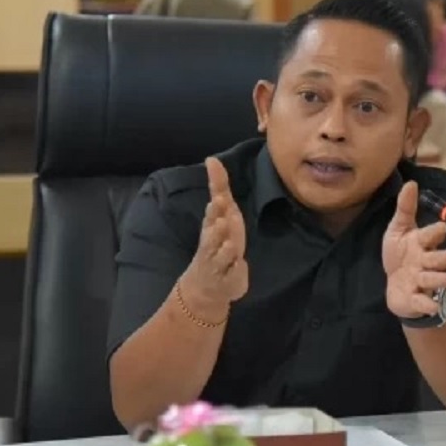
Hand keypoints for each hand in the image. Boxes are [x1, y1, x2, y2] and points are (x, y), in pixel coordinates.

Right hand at [181, 157, 248, 316]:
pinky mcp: (228, 279)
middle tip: (219, 211)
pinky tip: (238, 265)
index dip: (214, 205)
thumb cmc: (218, 242)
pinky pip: (232, 274)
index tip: (216, 196)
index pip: (212, 212)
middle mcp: (212, 243)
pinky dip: (235, 270)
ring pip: (220, 254)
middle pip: (211, 233)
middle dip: (215, 223)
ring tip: (230, 242)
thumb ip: (219, 188)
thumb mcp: (223, 213)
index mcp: (212, 226)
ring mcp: (218, 262)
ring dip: (225, 248)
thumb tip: (213, 159)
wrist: (207, 285)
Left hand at [382, 181, 445, 318]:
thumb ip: (405, 208)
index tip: (440, 228)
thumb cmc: (400, 255)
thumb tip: (411, 182)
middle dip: (443, 257)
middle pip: (438, 259)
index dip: (434, 233)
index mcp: (420, 244)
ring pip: (434, 279)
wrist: (396, 286)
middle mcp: (424, 262)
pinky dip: (427, 305)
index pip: (430, 235)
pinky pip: (423, 302)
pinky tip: (431, 305)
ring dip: (440, 278)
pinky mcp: (416, 299)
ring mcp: (422, 281)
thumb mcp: (398, 230)